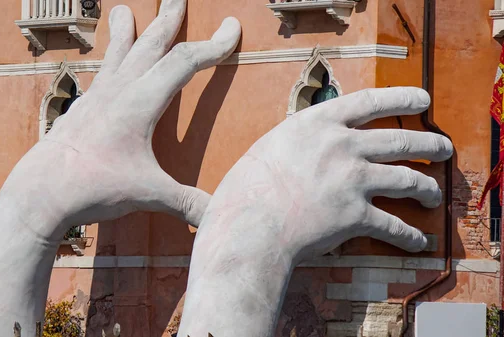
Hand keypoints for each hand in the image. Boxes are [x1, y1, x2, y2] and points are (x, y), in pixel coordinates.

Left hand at [0, 2, 240, 335]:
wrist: (40, 192)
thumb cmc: (93, 187)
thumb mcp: (148, 194)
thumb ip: (188, 203)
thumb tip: (220, 219)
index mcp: (140, 103)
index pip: (183, 62)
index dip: (212, 46)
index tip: (231, 28)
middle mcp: (118, 92)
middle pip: (149, 46)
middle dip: (168, 21)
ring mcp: (96, 98)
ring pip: (118, 54)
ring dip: (128, 32)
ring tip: (124, 10)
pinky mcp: (80, 109)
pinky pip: (100, 75)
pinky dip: (108, 62)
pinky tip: (106, 66)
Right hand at [178, 87, 452, 336]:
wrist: (249, 224)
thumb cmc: (247, 187)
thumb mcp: (271, 145)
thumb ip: (300, 139)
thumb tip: (310, 142)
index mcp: (319, 123)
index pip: (370, 101)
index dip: (401, 98)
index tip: (423, 100)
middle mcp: (343, 146)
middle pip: (400, 140)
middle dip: (430, 144)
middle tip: (444, 148)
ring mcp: (353, 180)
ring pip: (407, 179)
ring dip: (427, 188)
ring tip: (434, 194)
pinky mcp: (356, 215)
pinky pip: (393, 226)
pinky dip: (409, 236)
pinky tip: (418, 240)